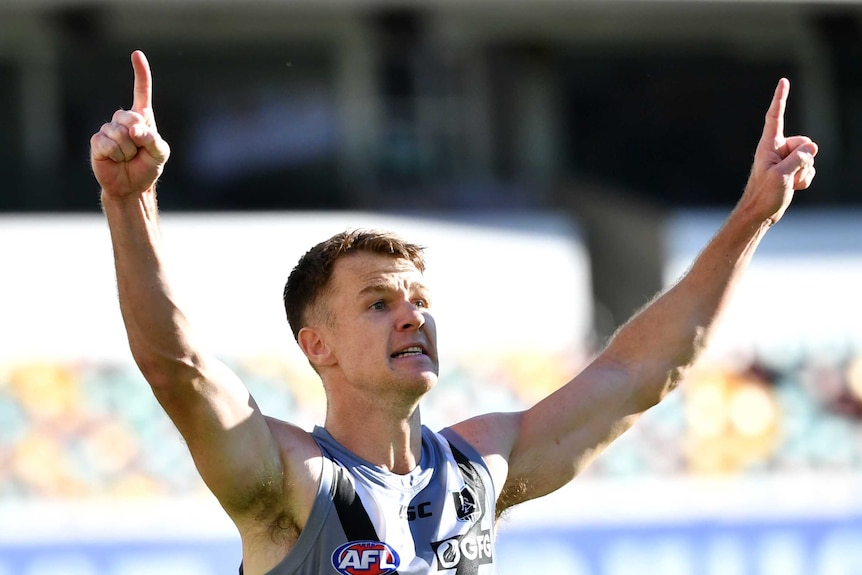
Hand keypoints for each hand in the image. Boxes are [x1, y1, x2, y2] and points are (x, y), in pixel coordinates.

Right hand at [90, 50, 169, 198]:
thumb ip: (153, 140)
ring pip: (119, 133)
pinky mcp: (97, 141)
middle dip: (138, 137)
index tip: (137, 54)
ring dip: (127, 150)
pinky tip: (115, 160)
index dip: (141, 74)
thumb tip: (135, 130)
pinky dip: (116, 155)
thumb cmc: (147, 167)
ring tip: (127, 157)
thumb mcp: (160, 154)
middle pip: (130, 117)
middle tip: (138, 150)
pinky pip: (108, 144)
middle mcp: (123, 120)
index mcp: (142, 118)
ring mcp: (108, 129)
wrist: (131, 186)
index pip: (141, 92)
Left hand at [742, 78, 817, 223]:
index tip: (783, 81)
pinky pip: (809, 169)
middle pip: (805, 142)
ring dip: (805, 172)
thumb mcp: (782, 175)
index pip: (775, 117)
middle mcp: (777, 150)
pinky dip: (805, 179)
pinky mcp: (790, 171)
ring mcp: (785, 161)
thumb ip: (798, 159)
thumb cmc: (764, 194)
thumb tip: (812, 148)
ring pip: (809, 158)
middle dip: (805, 158)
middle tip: (789, 174)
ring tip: (788, 183)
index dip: (780, 99)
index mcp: (768, 145)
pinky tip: (793, 188)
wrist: (760, 213)